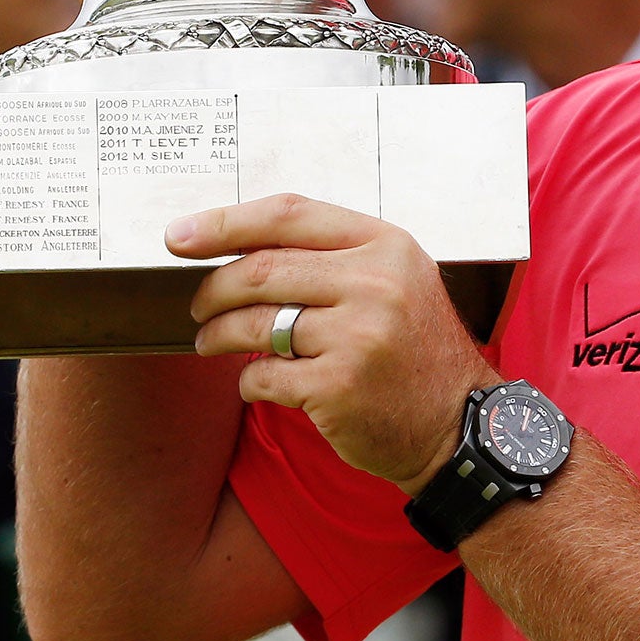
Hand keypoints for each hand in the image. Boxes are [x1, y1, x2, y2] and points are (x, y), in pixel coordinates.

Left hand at [172, 195, 501, 493]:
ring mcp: (357, 336)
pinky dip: (249, 381)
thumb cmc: (414, 349)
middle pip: (261, 270)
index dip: (226, 222)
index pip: (289, 215)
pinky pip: (263, 376)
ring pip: (255, 324)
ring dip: (218, 335)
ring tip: (209, 343)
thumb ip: (334, 257)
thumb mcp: (396, 281)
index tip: (180, 236)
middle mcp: (375, 283)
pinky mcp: (337, 387)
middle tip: (198, 306)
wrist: (458, 425)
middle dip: (213, 289)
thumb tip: (238, 245)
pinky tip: (260, 384)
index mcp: (387, 245)